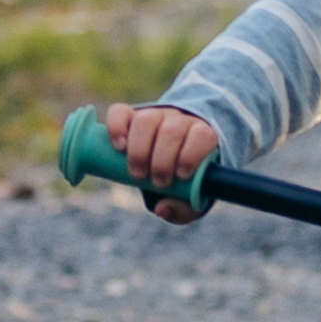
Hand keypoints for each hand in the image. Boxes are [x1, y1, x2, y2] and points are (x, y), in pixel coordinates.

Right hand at [100, 104, 220, 223]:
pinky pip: (120, 112)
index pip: (202, 135)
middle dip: (162, 160)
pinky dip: (117, 127)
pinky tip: (119, 147)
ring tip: (137, 173)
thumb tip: (162, 209)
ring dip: (140, 149)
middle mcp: (179, 120)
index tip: (180, 176)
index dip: (191, 154)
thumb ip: (182, 208)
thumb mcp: (189, 198)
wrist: (169, 158)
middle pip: (172, 129)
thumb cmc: (183, 180)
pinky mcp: (130, 115)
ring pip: (147, 120)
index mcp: (202, 136)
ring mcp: (154, 115)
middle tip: (156, 182)